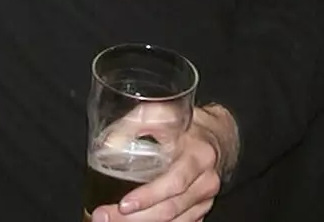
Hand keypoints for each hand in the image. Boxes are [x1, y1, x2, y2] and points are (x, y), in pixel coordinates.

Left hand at [91, 104, 235, 221]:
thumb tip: (109, 142)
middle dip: (135, 218)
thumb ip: (137, 122)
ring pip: (173, 220)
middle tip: (104, 216)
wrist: (218, 136)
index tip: (124, 204)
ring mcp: (204, 199)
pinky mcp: (200, 209)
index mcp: (198, 155)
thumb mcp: (164, 113)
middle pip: (170, 208)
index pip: (175, 182)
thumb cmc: (188, 125)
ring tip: (110, 220)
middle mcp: (205, 181)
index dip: (149, 196)